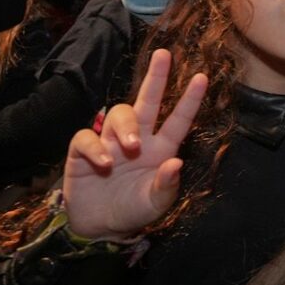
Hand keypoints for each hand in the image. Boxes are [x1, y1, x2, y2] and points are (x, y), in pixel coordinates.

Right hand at [63, 50, 206, 239]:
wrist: (100, 228)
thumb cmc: (133, 211)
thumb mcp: (155, 204)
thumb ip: (165, 186)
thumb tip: (176, 163)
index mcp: (160, 149)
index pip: (178, 120)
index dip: (189, 100)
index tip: (202, 76)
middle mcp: (138, 139)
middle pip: (146, 102)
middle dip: (156, 77)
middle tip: (164, 55)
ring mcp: (109, 142)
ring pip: (118, 114)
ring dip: (125, 125)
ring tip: (130, 146)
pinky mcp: (83, 152)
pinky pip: (86, 137)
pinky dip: (96, 147)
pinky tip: (104, 163)